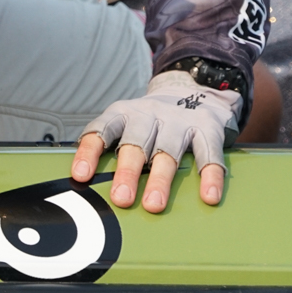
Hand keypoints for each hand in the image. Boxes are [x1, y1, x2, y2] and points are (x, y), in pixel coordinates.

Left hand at [70, 71, 239, 213]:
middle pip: (136, 144)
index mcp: (124, 114)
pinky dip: (210, 176)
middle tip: (121, 198)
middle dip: (128, 172)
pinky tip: (208, 196)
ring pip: (168, 151)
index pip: (102, 130)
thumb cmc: (149, 121)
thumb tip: (87, 186)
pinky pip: (208, 153)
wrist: (190, 88)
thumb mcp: (126, 123)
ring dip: (160, 179)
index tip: (81, 175)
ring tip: (154, 205)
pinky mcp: (206, 128)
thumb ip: (110, 149)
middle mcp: (149, 115)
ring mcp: (179, 121)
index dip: (90, 151)